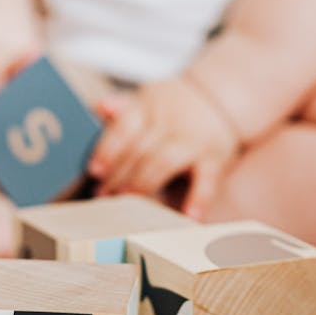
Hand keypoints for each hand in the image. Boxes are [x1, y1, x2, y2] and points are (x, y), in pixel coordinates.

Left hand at [89, 75, 239, 218]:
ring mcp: (193, 141)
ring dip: (142, 183)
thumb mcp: (149, 100)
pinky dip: (199, 198)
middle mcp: (171, 122)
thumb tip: (98, 107)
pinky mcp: (214, 159)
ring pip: (164, 163)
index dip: (108, 149)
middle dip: (119, 175)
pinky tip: (189, 216)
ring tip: (126, 201)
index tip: (94, 171)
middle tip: (102, 195)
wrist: (221, 97)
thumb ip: (122, 107)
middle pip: (140, 149)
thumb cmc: (174, 106)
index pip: (124, 128)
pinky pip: (207, 180)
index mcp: (150, 107)